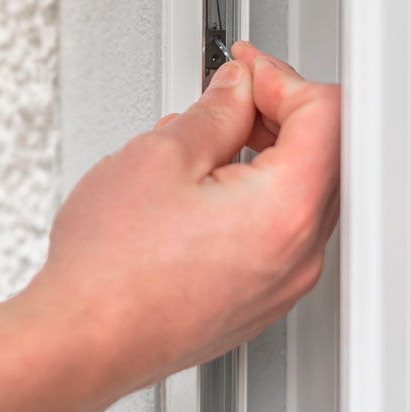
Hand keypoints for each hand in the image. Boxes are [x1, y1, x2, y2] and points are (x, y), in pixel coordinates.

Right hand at [22, 42, 341, 393]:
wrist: (84, 341)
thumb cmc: (111, 270)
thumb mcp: (159, 156)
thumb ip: (213, 111)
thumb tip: (234, 90)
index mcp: (286, 209)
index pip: (326, 114)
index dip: (281, 77)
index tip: (247, 70)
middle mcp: (299, 253)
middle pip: (323, 154)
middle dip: (276, 113)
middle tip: (227, 97)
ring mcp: (282, 283)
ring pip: (300, 195)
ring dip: (262, 155)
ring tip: (200, 146)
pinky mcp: (259, 301)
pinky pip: (277, 233)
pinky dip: (252, 198)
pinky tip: (200, 190)